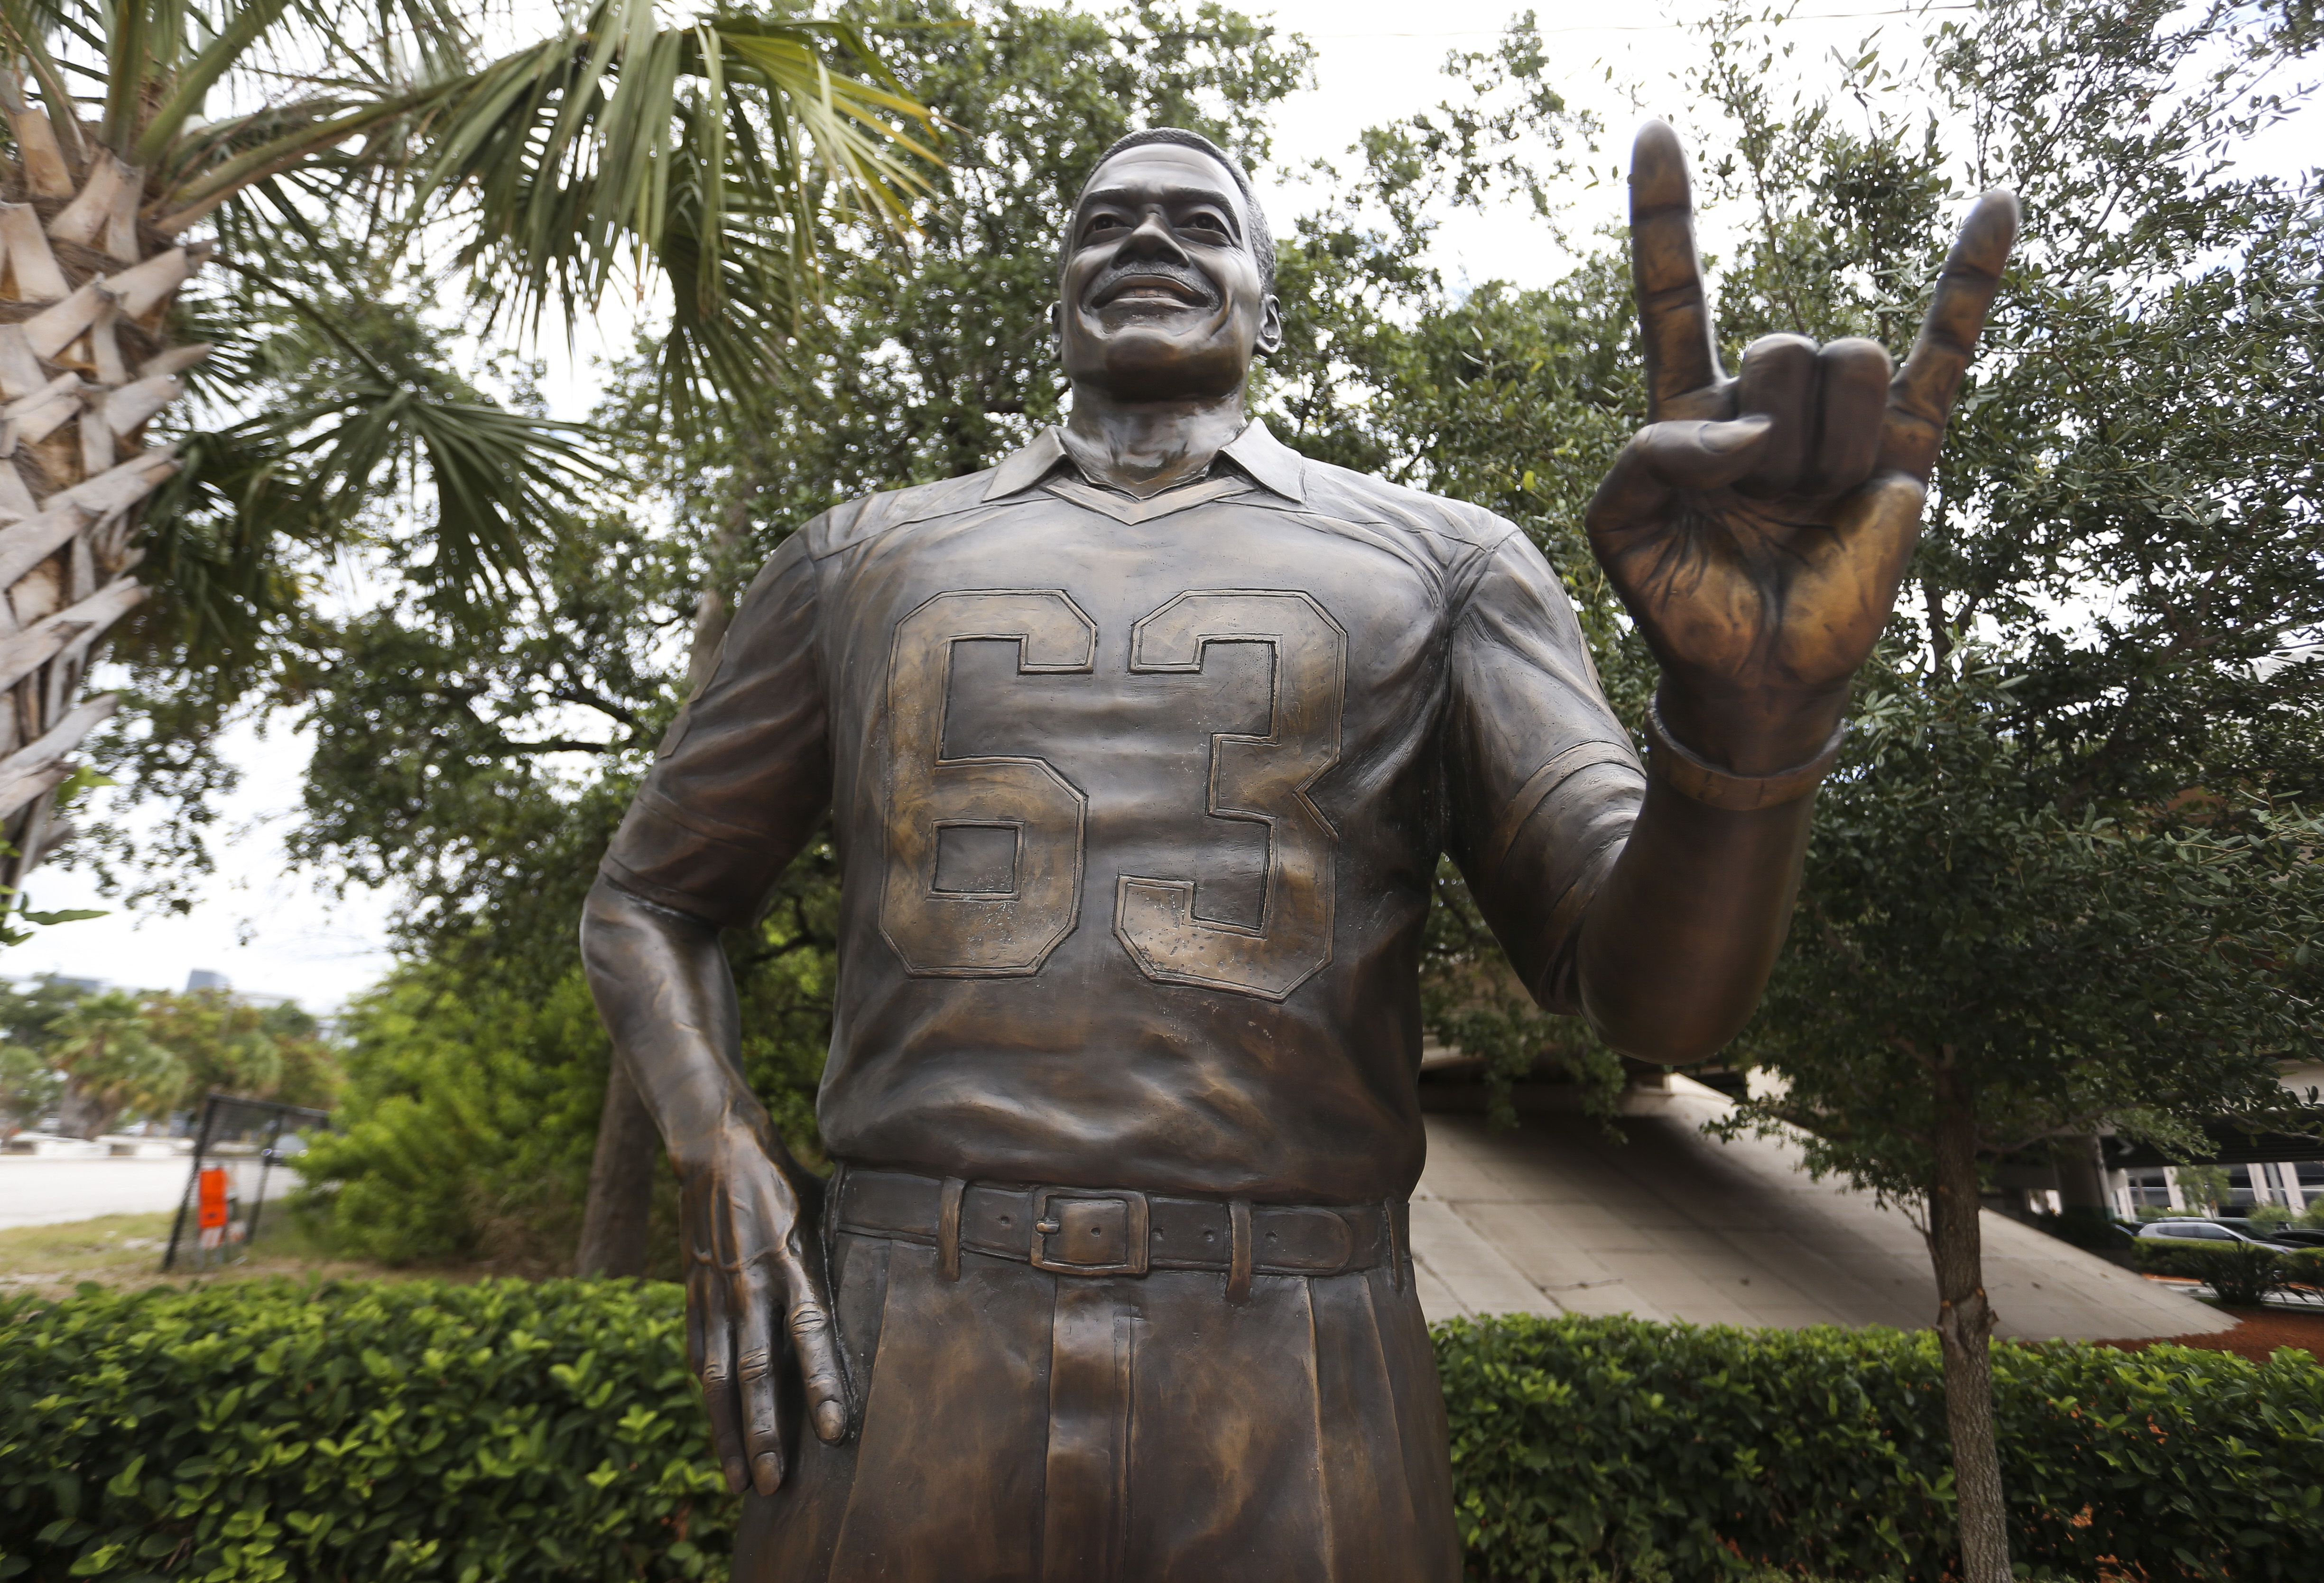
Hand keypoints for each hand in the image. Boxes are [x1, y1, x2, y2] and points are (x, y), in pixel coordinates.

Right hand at [680, 1126, 849, 1494]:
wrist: (718, 1148)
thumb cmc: (788, 1180)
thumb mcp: (827, 1208)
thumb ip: (848, 1249)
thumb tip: (898, 1275)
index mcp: (793, 1263)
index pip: (810, 1333)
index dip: (821, 1383)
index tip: (832, 1431)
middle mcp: (752, 1285)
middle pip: (757, 1372)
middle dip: (765, 1433)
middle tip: (776, 1485)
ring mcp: (716, 1293)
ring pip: (719, 1377)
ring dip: (728, 1433)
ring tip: (739, 1482)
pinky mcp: (694, 1293)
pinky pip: (700, 1354)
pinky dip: (709, 1396)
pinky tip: (719, 1426)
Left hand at [1585, 122, 2016, 772]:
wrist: (1753, 673)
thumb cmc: (1681, 600)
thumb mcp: (1618, 528)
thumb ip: (1644, 453)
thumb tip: (1745, 426)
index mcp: (1694, 405)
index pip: (1676, 292)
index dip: (1664, 216)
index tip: (1657, 129)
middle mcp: (1769, 399)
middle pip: (1777, 344)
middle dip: (1767, 427)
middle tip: (1760, 499)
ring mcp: (1839, 423)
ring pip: (1846, 360)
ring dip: (1824, 441)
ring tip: (1810, 501)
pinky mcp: (1906, 451)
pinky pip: (1949, 350)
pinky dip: (1973, 278)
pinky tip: (1996, 202)